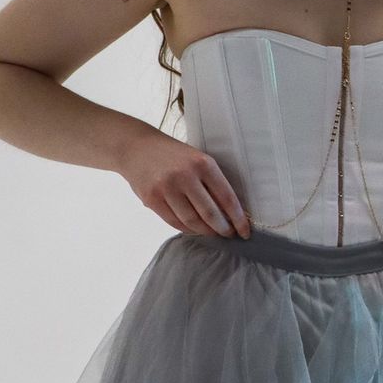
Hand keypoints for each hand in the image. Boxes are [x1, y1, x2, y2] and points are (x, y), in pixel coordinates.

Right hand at [120, 130, 250, 237]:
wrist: (137, 147)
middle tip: (229, 234)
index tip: (245, 231)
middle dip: (223, 229)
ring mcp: (166, 188)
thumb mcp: (196, 159)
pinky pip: (174, 222)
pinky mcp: (152, 199)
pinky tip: (194, 229)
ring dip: (205, 231)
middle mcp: (185, 175)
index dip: (238, 218)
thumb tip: (230, 212)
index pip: (226, 197)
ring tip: (212, 232)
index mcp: (202, 163)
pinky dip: (187, 229)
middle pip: (210, 213)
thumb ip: (211, 182)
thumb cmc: (173, 155)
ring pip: (192, 221)